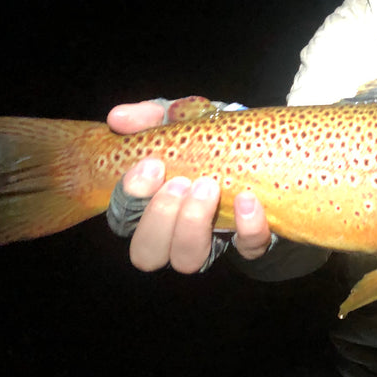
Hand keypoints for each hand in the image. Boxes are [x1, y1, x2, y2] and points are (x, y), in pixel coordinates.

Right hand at [107, 100, 272, 271]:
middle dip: (161, 217)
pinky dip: (248, 227)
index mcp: (148, 207)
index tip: (152, 165)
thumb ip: (146, 116)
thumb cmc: (204, 139)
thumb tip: (119, 117)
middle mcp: (173, 234)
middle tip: (181, 181)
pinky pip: (247, 248)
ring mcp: (210, 243)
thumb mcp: (175, 120)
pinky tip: (247, 199)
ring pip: (188, 260)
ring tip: (208, 186)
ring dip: (194, 225)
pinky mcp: (248, 242)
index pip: (123, 218)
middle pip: (148, 253)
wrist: (257, 147)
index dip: (132, 196)